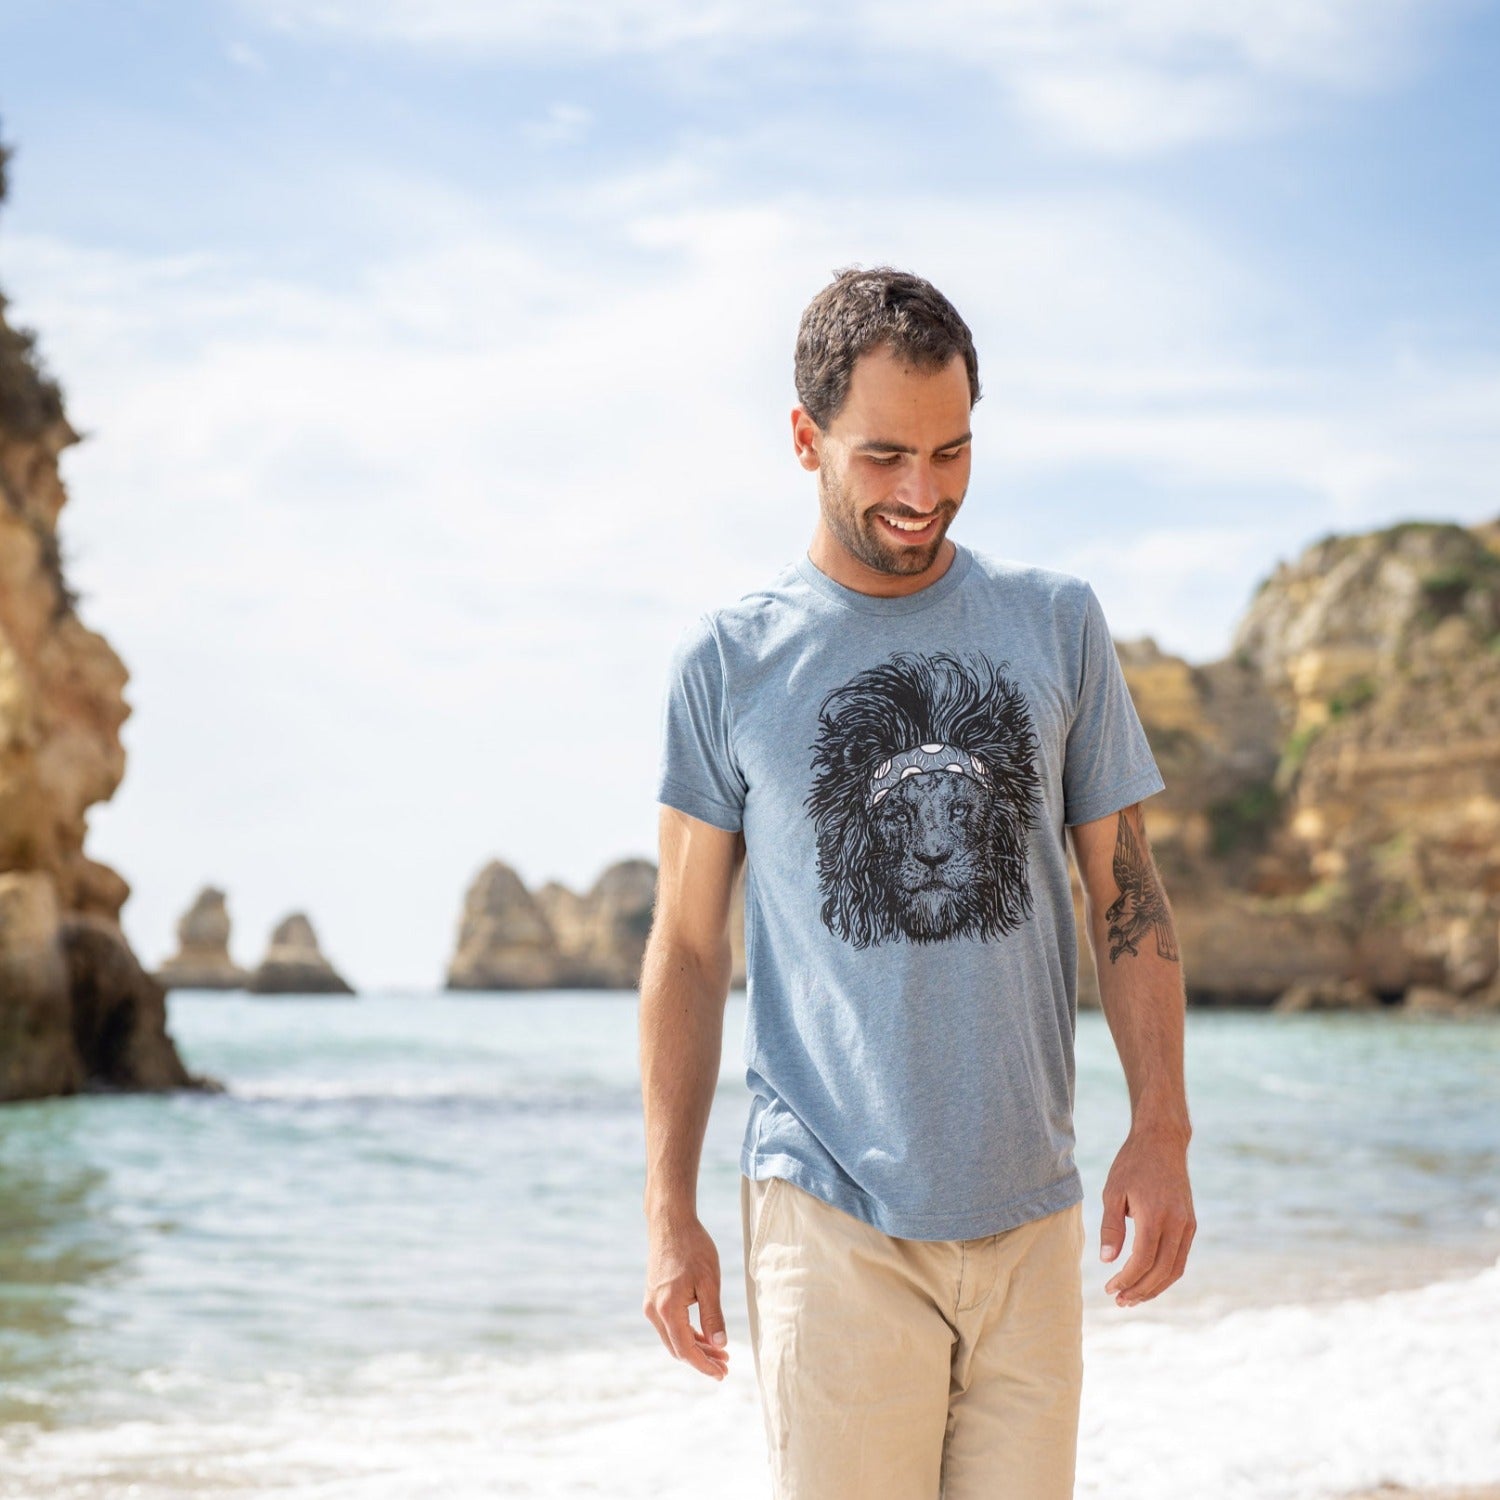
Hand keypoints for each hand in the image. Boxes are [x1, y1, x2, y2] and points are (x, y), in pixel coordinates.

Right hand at [643, 1213, 729, 1379]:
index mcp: (667, 1309)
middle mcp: (654, 1311)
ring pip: (673, 1338)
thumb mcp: (709, 1282)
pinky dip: (687, 1333)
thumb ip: (713, 1316)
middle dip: (701, 1359)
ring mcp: (651, 1303)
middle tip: (726, 1366)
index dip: (704, 1365)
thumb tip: (720, 1345)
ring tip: (720, 1352)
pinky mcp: (654, 1296)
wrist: (670, 1222)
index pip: (686, 1350)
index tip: (722, 1374)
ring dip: (695, 1347)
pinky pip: (670, 1325)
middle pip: (678, 1348)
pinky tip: (705, 1335)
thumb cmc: (693, 1247)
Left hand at [1099, 1126, 1194, 1307]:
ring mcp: (1187, 1225)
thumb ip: (1111, 1227)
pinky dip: (1165, 1274)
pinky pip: (1180, 1258)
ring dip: (1154, 1287)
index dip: (1126, 1279)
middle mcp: (1177, 1224)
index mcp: (1155, 1216)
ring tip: (1132, 1297)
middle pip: (1160, 1271)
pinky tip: (1149, 1279)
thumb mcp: (1113, 1191)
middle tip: (1119, 1300)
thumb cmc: (1132, 1164)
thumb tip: (1108, 1260)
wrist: (1162, 1142)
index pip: (1142, 1261)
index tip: (1109, 1288)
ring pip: (1175, 1269)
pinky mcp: (1191, 1224)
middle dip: (1139, 1290)